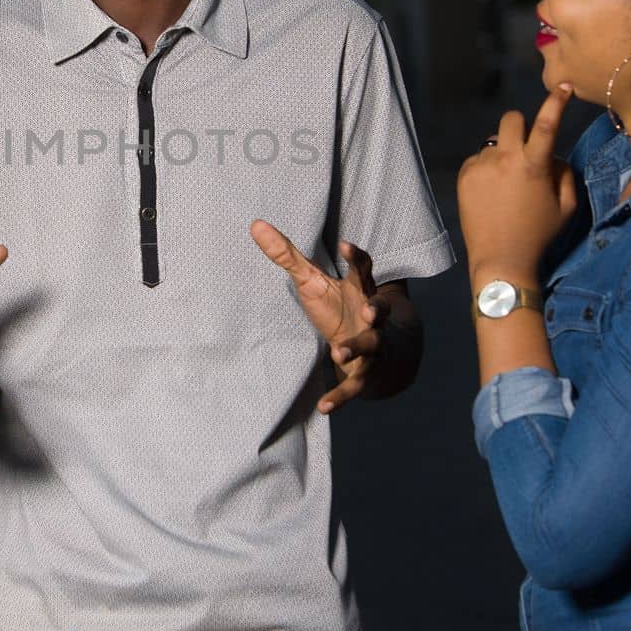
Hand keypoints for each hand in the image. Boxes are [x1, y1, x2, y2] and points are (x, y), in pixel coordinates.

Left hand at [249, 220, 388, 412]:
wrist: (374, 349)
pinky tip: (323, 406)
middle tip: (367, 307)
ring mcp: (371, 345)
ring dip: (356, 349)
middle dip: (375, 308)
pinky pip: (355, 386)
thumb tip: (254, 224)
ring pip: (370, 346)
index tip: (346, 246)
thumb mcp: (312, 280)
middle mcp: (370, 316)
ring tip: (339, 355)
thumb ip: (286, 255)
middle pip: (376, 310)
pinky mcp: (365, 373)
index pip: (363, 269)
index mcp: (359, 289)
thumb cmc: (338, 307)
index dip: (356, 257)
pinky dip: (340, 397)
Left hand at [456, 84, 578, 280]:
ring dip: (503, 153)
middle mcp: (504, 159)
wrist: (500, 258)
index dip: (555, 103)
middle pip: (511, 119)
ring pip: (494, 143)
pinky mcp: (463, 175)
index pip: (547, 125)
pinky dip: (487, 168)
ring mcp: (480, 166)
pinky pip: (478, 159)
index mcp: (533, 165)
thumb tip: (552, 154)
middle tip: (525, 147)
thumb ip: (564, 173)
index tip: (563, 86)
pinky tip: (491, 192)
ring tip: (506, 186)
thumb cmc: (539, 233)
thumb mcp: (566, 206)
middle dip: (520, 126)